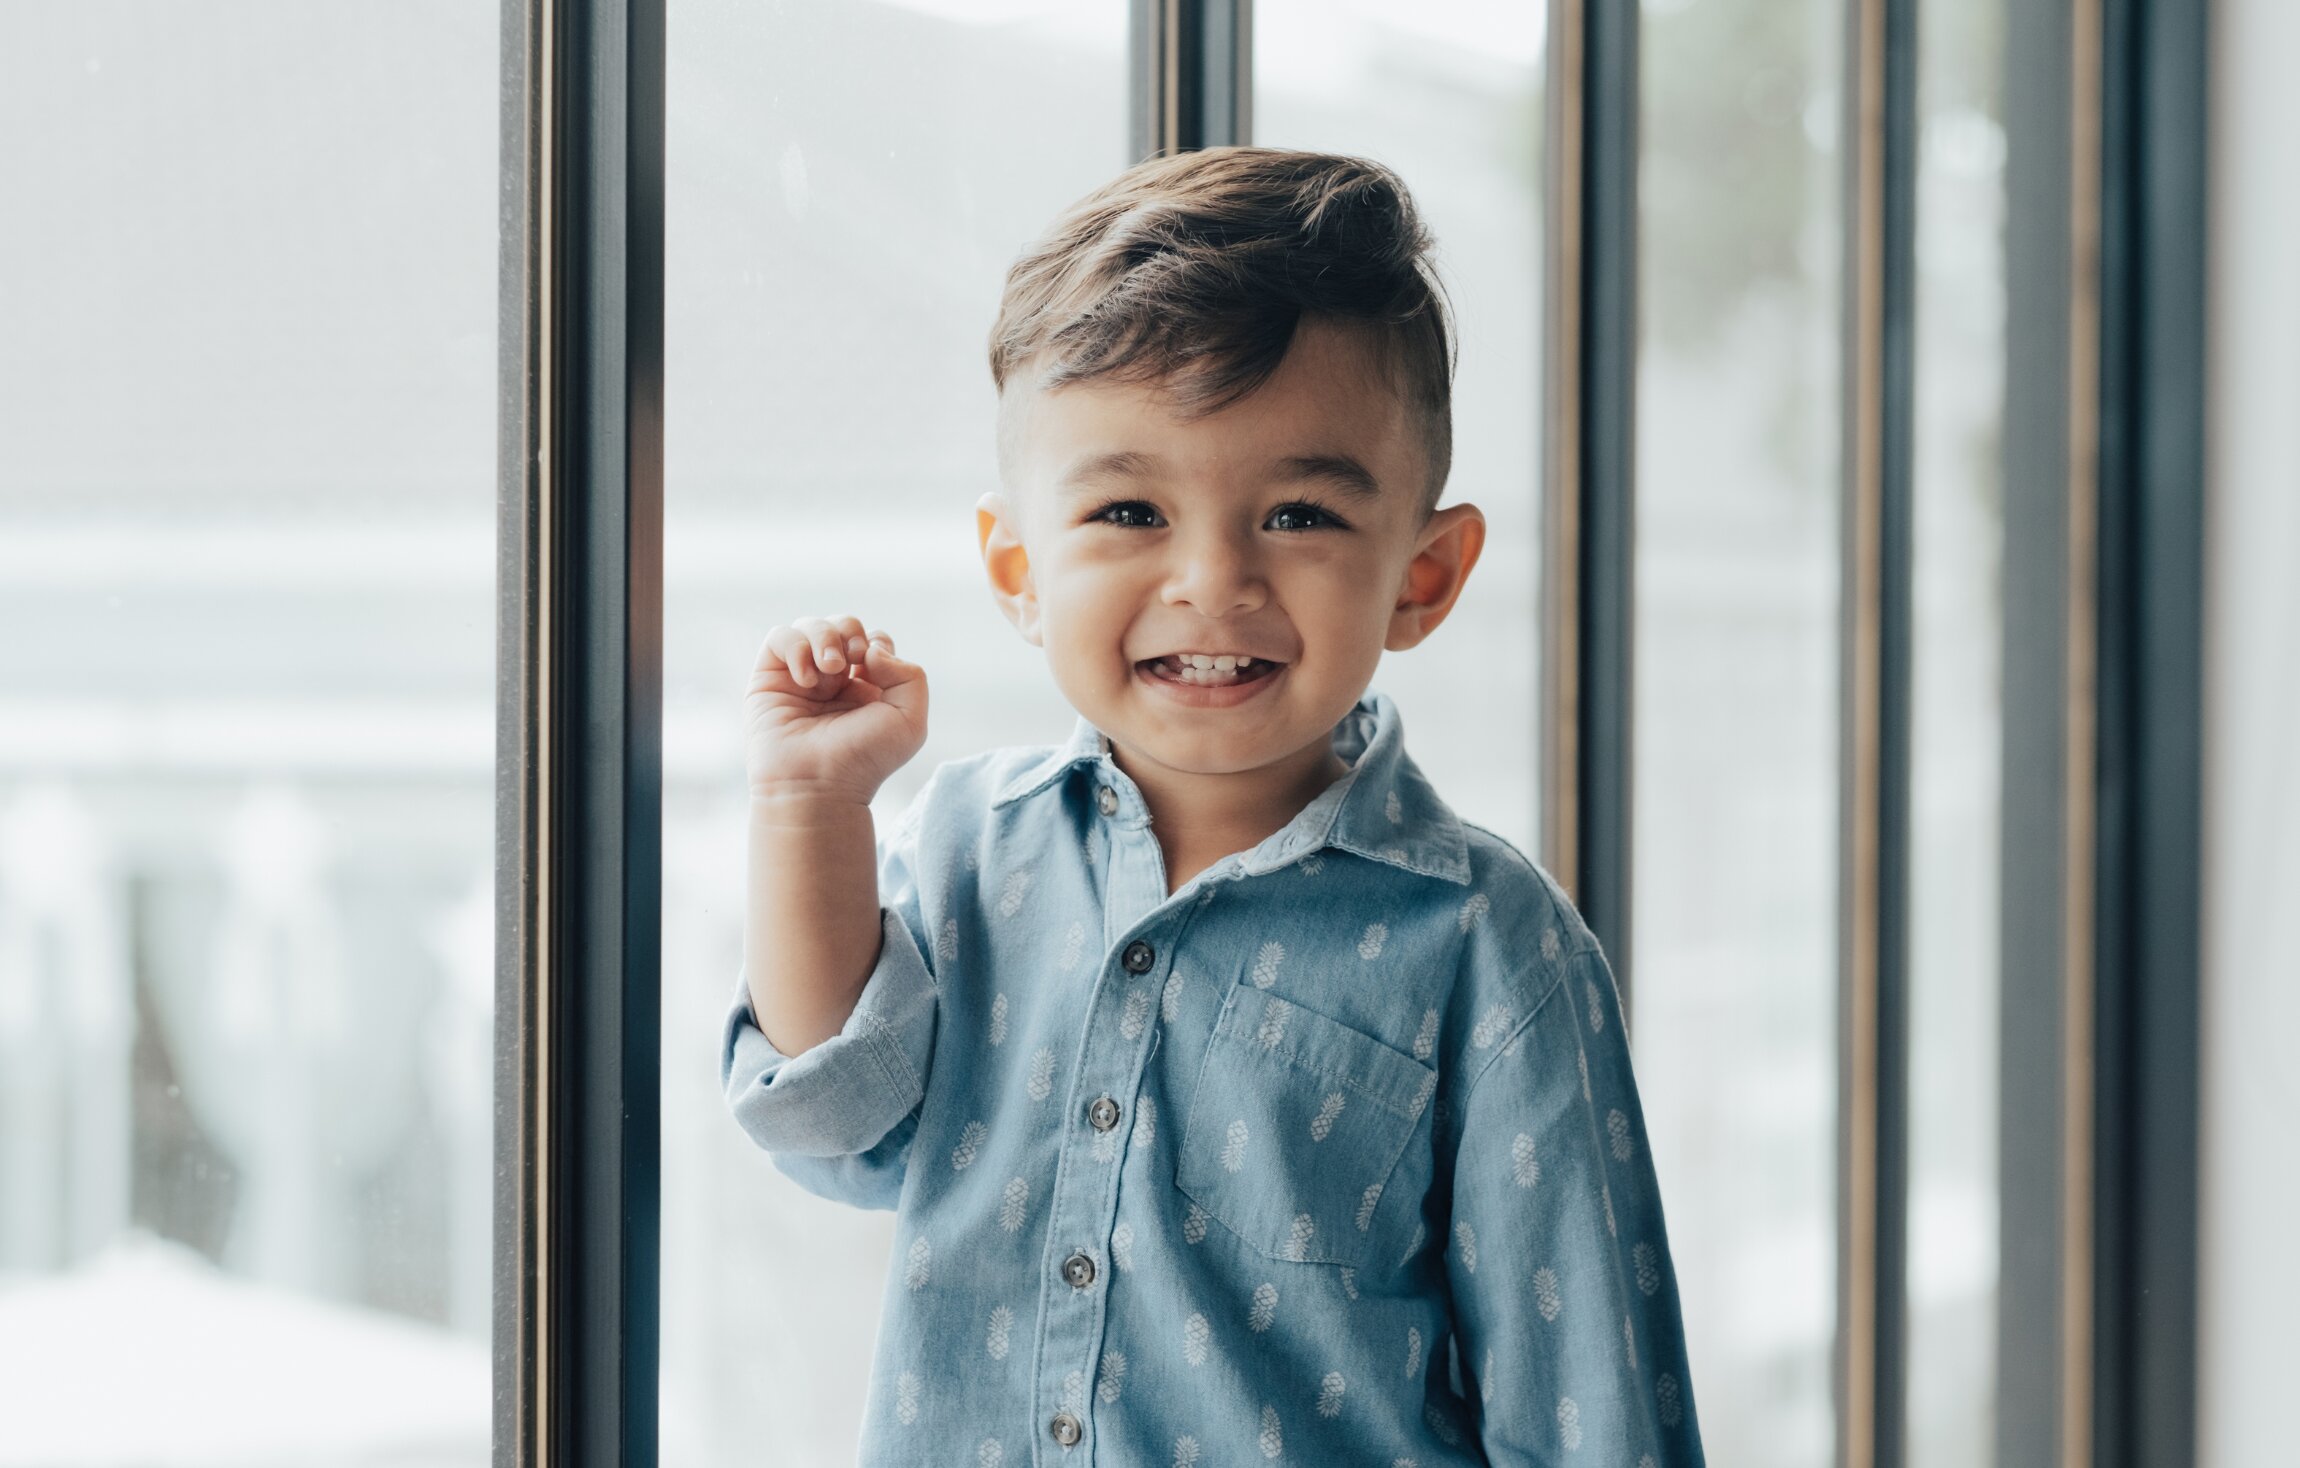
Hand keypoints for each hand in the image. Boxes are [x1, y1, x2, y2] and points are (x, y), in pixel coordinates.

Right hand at [745, 615, 927, 805]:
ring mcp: (800, 678)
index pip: (873, 640)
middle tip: (852, 661)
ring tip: (830, 669)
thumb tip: (871, 650)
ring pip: (811, 625)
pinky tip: (807, 678)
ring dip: (825, 637)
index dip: (877, 643)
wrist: (818, 784)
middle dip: (851, 633)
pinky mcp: (769, 679)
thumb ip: (910, 675)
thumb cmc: (863, 759)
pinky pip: (779, 637)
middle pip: (843, 626)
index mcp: (866, 687)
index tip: (875, 671)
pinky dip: (796, 646)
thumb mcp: (909, 720)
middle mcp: (833, 681)